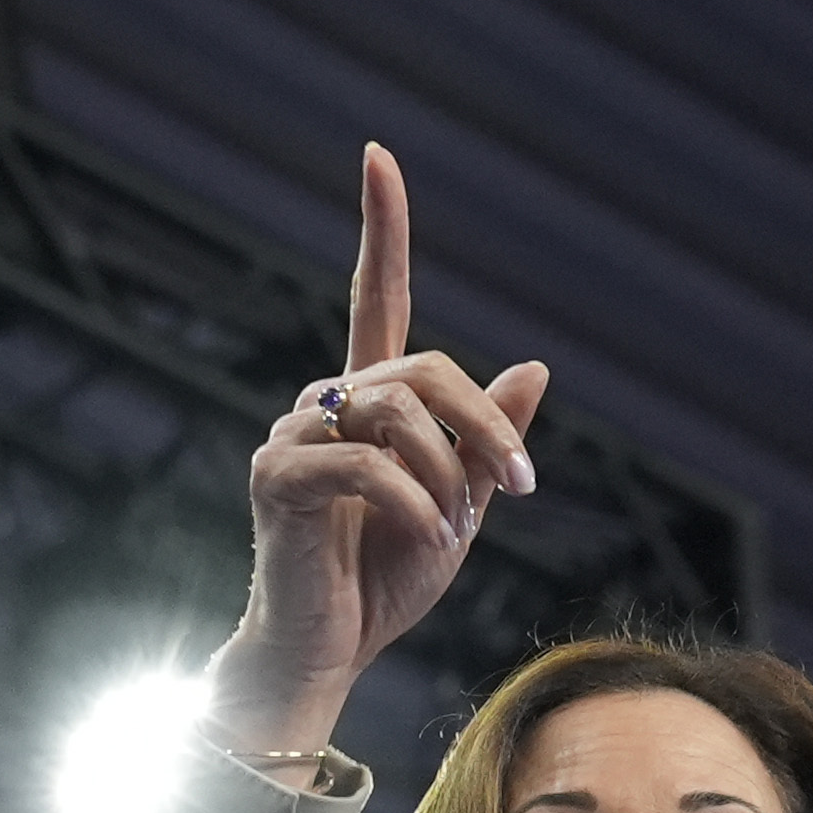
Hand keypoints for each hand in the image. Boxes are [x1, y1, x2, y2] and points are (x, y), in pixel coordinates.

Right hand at [199, 142, 548, 761]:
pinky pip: (362, 463)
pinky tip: (425, 538)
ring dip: (446, 474)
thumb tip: (535, 366)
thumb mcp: (459, 508)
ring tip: (453, 531)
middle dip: (484, 424)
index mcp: (367, 403)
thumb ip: (486, 441)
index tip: (377, 157)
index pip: (373, 297)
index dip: (379, 228)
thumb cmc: (383, 584)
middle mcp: (323, 405)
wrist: (326, 655)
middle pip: (422, 369)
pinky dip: (410, 501)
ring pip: (396, 412)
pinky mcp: (277, 481)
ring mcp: (292, 438)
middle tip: (521, 486)